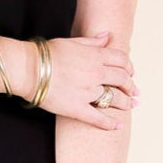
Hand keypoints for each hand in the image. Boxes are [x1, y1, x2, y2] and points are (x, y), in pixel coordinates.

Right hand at [16, 31, 135, 128]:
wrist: (28, 69)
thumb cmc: (46, 54)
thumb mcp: (71, 42)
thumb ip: (92, 41)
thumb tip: (107, 35)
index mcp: (95, 55)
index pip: (122, 60)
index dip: (129, 67)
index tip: (130, 72)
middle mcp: (95, 73)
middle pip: (122, 79)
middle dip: (131, 86)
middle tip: (134, 91)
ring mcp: (88, 92)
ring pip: (115, 99)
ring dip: (126, 103)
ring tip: (131, 106)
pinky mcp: (77, 108)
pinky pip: (98, 118)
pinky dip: (110, 124)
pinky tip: (118, 126)